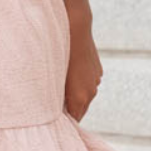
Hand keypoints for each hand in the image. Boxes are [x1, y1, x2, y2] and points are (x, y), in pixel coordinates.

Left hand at [63, 4, 102, 120]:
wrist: (76, 28)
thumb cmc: (58, 53)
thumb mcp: (53, 78)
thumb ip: (55, 97)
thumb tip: (52, 107)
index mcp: (80, 97)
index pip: (75, 119)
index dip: (65, 122)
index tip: (54, 122)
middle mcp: (91, 91)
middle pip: (81, 110)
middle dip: (70, 111)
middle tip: (55, 112)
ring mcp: (96, 80)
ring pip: (86, 96)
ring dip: (75, 97)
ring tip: (61, 91)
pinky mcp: (98, 71)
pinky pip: (88, 84)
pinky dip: (80, 85)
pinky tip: (70, 76)